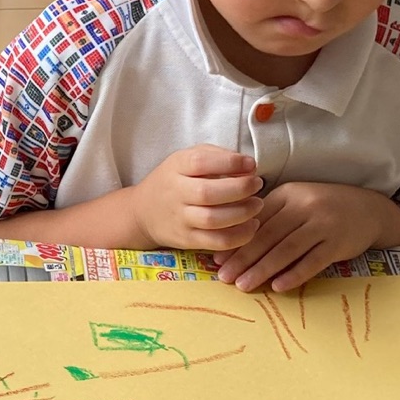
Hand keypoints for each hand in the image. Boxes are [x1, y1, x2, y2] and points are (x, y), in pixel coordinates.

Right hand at [129, 145, 265, 250]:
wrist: (142, 213)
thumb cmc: (173, 181)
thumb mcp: (186, 159)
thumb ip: (215, 156)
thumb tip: (248, 165)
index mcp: (175, 167)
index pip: (201, 162)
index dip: (230, 162)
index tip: (251, 164)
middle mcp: (175, 193)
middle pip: (208, 193)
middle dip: (240, 188)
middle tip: (257, 184)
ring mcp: (180, 219)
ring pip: (213, 220)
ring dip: (243, 213)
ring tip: (257, 204)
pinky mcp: (187, 240)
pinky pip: (217, 242)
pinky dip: (240, 236)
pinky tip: (251, 225)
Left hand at [215, 182, 395, 292]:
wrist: (369, 210)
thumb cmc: (323, 209)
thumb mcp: (296, 202)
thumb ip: (270, 217)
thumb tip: (233, 243)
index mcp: (288, 194)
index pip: (256, 220)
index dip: (235, 241)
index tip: (217, 260)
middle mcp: (305, 205)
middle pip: (268, 235)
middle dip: (243, 258)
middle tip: (224, 277)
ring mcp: (323, 224)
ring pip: (287, 250)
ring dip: (263, 270)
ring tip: (244, 285)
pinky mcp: (338, 242)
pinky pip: (312, 261)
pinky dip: (294, 275)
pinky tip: (278, 287)